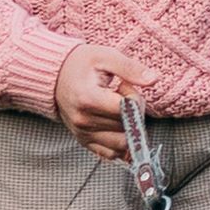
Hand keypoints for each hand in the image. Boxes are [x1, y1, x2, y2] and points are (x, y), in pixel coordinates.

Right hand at [49, 43, 142, 167]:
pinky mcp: (84, 141)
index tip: (125, 86)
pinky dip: (121, 143)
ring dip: (129, 129)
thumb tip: (153, 79)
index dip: (134, 98)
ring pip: (122, 144)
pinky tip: (118, 124)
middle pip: (126, 127)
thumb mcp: (106, 56)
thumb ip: (130, 68)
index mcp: (88, 99)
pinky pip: (111, 154)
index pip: (126, 111)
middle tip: (123, 96)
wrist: (56, 75)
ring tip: (119, 110)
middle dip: (134, 112)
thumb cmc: (81, 63)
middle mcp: (83, 121)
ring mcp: (82, 134)